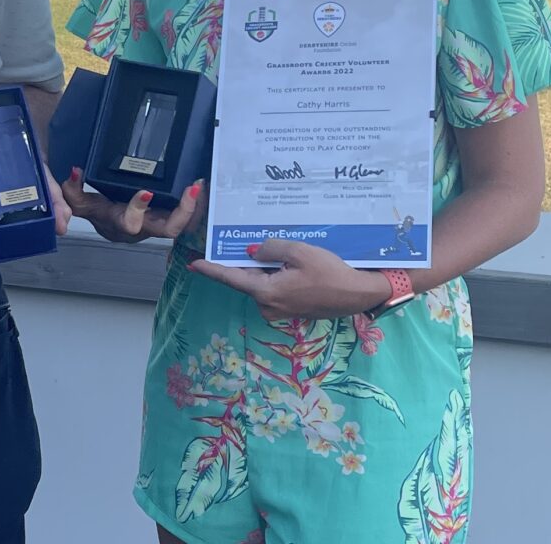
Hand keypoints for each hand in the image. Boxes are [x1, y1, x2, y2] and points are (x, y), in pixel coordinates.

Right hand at [61, 167, 205, 244]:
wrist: (106, 222)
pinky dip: (195, 203)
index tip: (146, 191)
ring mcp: (157, 223)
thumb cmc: (96, 210)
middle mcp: (143, 227)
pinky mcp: (166, 216)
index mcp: (121, 223)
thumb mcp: (80, 200)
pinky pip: (186, 216)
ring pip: (182, 225)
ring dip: (195, 207)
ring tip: (201, 184)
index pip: (130, 223)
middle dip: (183, 212)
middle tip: (192, 188)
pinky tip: (201, 186)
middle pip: (168, 230)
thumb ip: (73, 189)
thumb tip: (76, 171)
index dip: (138, 209)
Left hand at [188, 237, 389, 320]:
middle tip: (235, 240)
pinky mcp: (290, 309)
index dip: (211, 270)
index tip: (192, 264)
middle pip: (246, 279)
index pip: (231, 278)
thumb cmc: (328, 271)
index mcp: (266, 292)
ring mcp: (280, 310)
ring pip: (261, 282)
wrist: (357, 294)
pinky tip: (282, 261)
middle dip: (241, 261)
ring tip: (267, 247)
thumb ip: (270, 249)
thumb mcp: (298, 251)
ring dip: (261, 267)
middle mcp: (268, 305)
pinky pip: (273, 287)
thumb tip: (251, 253)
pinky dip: (273, 274)